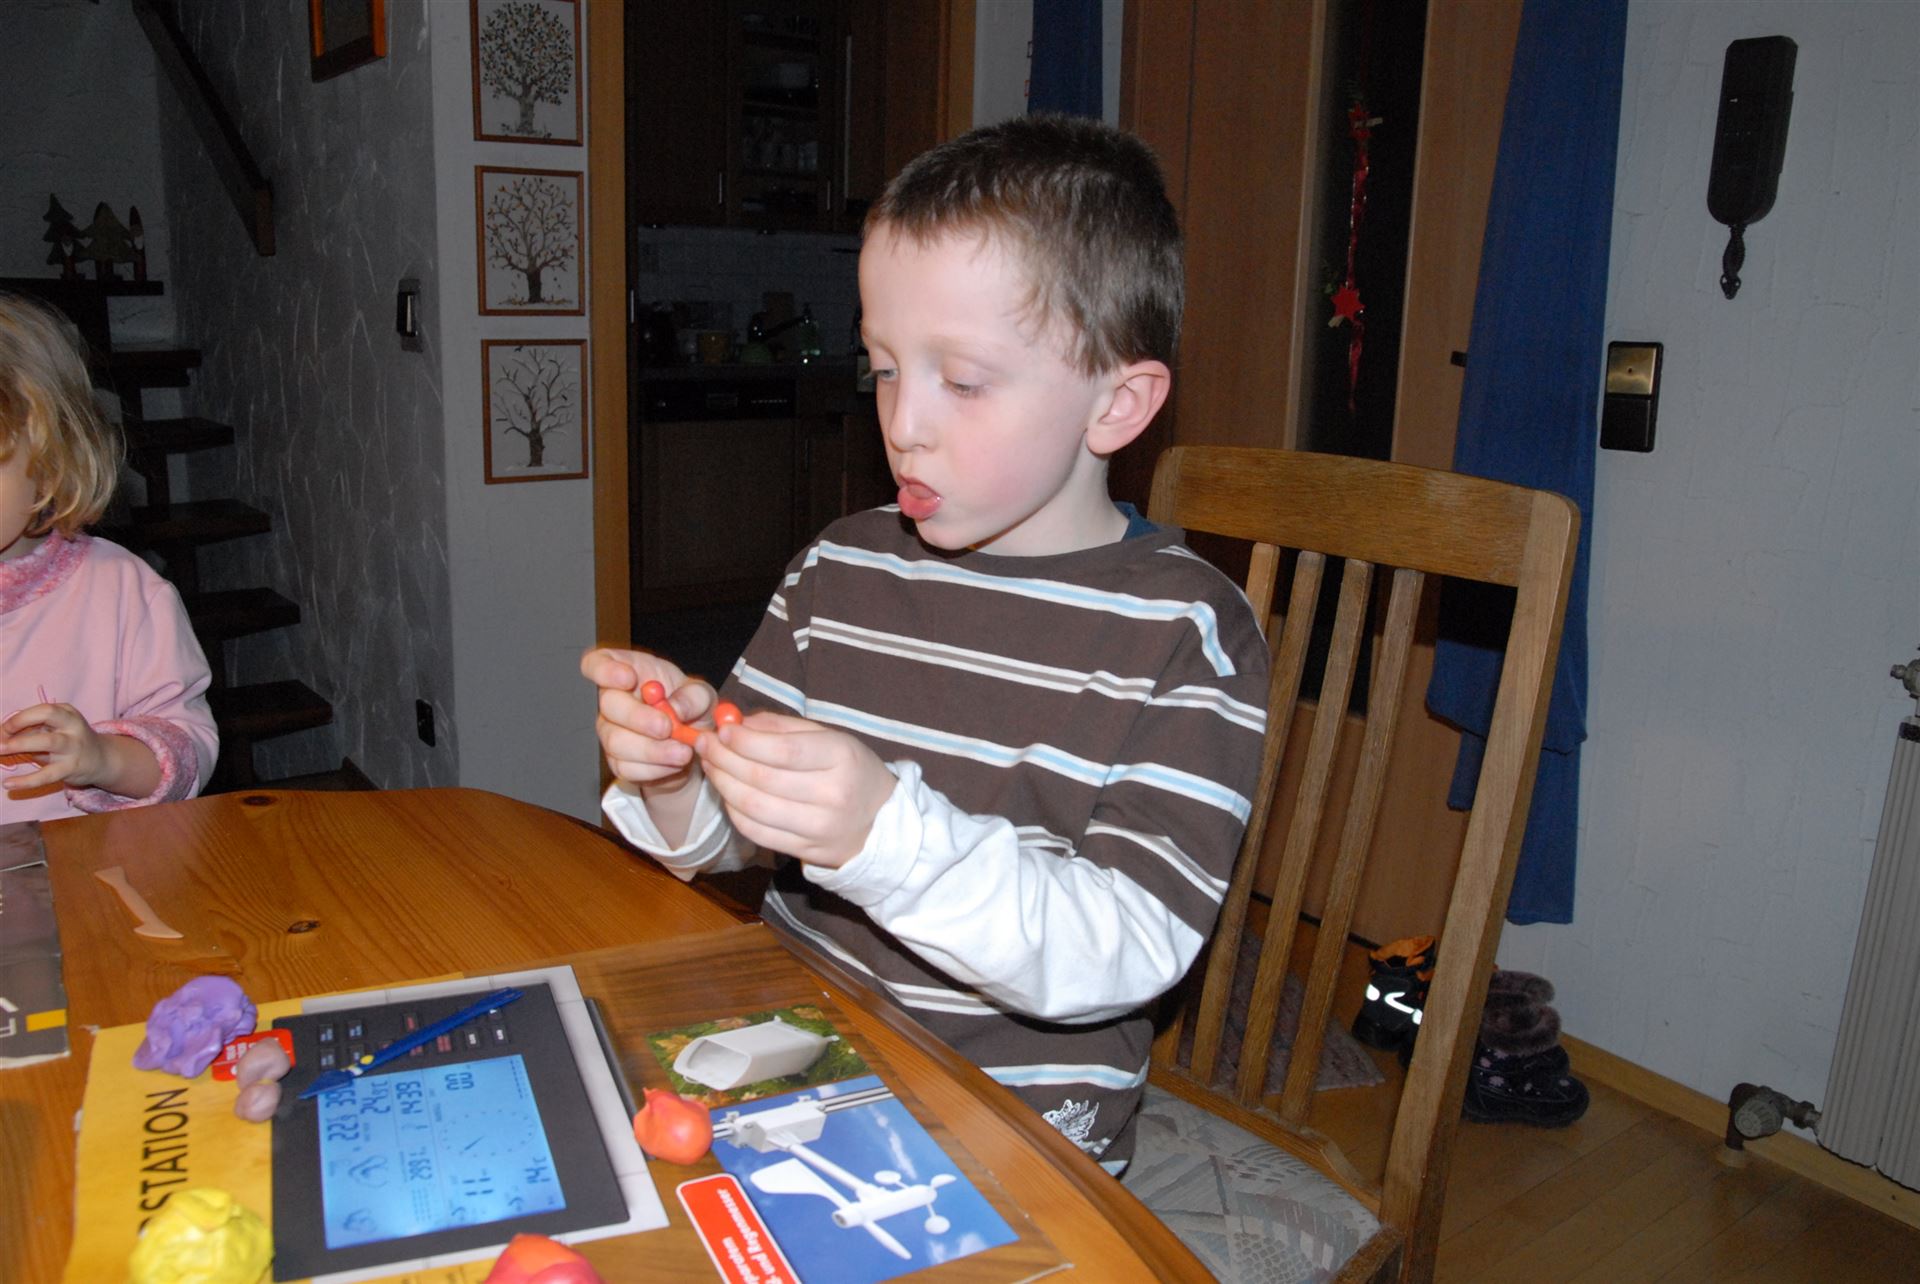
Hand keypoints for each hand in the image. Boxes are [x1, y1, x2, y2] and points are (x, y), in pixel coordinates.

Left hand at [0, 701, 113, 793]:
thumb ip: (30, 731)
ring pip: (48, 741)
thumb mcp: (55, 730)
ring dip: (21, 743)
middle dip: (19, 722)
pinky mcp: (70, 769)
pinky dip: (26, 780)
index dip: (20, 717)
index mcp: (67, 713)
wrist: (102, 760)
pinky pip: (47, 775)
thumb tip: (0, 737)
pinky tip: (8, 784)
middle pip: (48, 715)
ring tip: (0, 750)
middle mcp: (73, 727)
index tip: (4, 729)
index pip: (42, 709)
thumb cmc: (69, 742)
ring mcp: (73, 748)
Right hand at [581, 647, 718, 787]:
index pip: (596, 663)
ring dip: (652, 749)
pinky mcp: (617, 761)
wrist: (695, 744)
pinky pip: (627, 767)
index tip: (629, 678)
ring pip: (616, 741)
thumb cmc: (691, 708)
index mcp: (628, 671)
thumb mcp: (703, 696)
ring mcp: (610, 731)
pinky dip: (655, 768)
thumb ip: (693, 696)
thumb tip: (675, 708)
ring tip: (683, 751)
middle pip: (608, 704)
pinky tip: (674, 763)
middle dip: (639, 717)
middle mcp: (612, 700)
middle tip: (667, 727)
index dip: (605, 670)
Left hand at [698, 712, 897, 867]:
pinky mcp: (807, 851)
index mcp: (842, 757)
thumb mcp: (830, 738)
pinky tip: (727, 794)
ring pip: (754, 808)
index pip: (783, 750)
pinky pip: (757, 832)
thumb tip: (735, 721)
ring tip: (711, 766)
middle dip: (724, 759)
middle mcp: (832, 795)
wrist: (883, 821)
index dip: (745, 741)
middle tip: (704, 744)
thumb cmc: (851, 770)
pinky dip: (734, 811)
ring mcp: (819, 828)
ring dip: (723, 785)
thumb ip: (783, 727)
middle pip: (762, 779)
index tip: (721, 730)